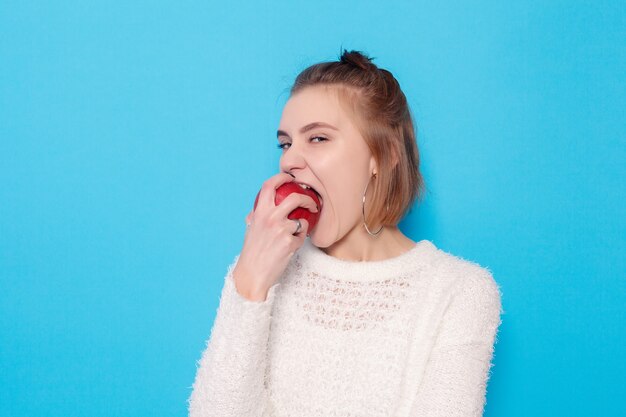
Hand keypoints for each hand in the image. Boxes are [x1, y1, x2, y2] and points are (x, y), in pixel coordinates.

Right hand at [232, 172, 318, 300]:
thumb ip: (257, 217)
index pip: (270, 185)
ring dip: (303, 225)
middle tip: (312, 202)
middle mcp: (271, 218)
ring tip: (297, 232)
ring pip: (302, 220)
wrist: (252, 274)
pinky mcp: (290, 243)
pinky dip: (299, 240)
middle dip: (307, 198)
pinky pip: (302, 236)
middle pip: (295, 197)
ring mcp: (282, 230)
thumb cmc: (252, 252)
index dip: (281, 177)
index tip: (290, 178)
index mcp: (259, 212)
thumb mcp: (252, 229)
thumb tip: (260, 208)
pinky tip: (291, 247)